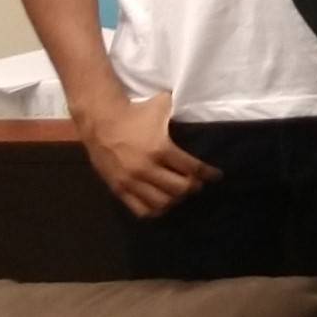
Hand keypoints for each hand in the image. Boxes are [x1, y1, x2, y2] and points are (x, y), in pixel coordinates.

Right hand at [75, 87, 218, 217]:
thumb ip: (181, 111)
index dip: (208, 174)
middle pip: (180, 189)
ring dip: (176, 199)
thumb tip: (203, 106)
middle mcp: (146, 168)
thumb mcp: (162, 107)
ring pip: (162, 202)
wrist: (99, 120)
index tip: (216, 176)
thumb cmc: (135, 112)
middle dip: (193, 187)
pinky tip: (162, 203)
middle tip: (197, 183)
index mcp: (160, 149)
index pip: (192, 168)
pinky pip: (140, 209)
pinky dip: (155, 210)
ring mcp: (131, 181)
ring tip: (180, 192)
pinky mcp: (118, 188)